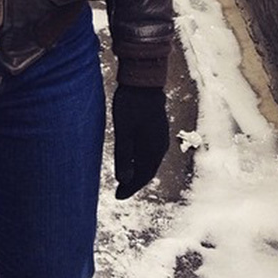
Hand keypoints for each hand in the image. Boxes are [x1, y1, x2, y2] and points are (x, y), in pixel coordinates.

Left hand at [112, 84, 168, 199]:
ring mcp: (159, 137)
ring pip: (148, 161)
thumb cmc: (131, 104)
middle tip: (120, 191)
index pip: (143, 176)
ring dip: (137, 171)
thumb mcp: (123, 130)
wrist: (143, 80)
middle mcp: (160, 146)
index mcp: (154, 149)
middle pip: (147, 170)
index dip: (130, 188)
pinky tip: (130, 158)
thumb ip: (124, 155)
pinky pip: (148, 151)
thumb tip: (124, 180)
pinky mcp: (156, 129)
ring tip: (124, 178)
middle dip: (134, 182)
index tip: (118, 197)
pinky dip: (139, 159)